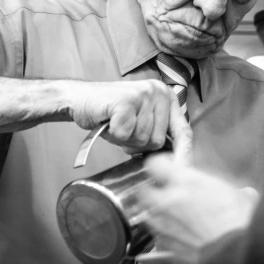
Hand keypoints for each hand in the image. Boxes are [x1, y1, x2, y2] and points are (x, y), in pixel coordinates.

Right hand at [67, 80, 191, 161]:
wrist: (80, 99)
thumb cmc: (110, 114)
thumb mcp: (141, 121)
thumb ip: (158, 133)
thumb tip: (174, 161)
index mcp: (167, 97)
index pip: (183, 131)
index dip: (183, 154)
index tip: (182, 172)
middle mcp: (159, 92)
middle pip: (158, 141)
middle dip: (138, 144)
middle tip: (124, 129)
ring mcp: (143, 94)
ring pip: (142, 139)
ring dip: (124, 139)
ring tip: (116, 124)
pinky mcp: (126, 100)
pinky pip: (124, 134)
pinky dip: (113, 134)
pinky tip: (109, 121)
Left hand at [135, 154, 257, 263]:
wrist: (238, 253)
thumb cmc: (240, 223)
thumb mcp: (241, 196)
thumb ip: (233, 191)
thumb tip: (245, 195)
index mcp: (185, 182)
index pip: (154, 164)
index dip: (159, 164)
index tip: (166, 166)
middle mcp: (168, 203)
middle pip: (143, 192)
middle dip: (151, 191)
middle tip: (162, 192)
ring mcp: (165, 229)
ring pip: (148, 218)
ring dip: (156, 216)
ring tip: (170, 218)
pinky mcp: (168, 252)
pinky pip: (157, 245)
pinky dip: (160, 243)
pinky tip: (165, 245)